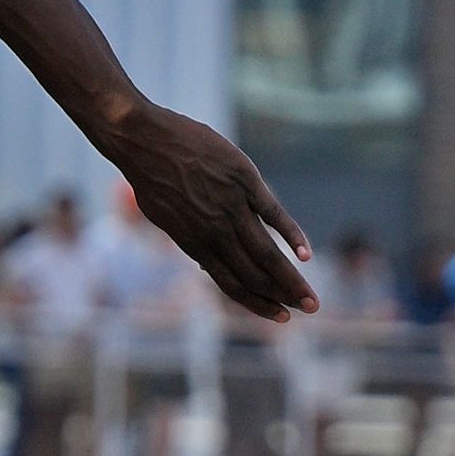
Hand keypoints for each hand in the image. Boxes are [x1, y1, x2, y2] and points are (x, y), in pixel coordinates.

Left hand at [103, 107, 315, 319]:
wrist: (143, 139)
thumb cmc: (151, 177)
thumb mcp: (165, 218)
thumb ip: (191, 240)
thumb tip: (206, 262)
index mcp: (195, 244)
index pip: (232, 284)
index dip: (257, 303)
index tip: (279, 316)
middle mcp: (215, 232)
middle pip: (255, 274)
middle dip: (284, 296)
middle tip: (310, 308)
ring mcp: (230, 207)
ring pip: (267, 252)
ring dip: (292, 278)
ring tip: (312, 297)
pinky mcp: (243, 181)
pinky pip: (273, 213)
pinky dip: (292, 234)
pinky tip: (305, 254)